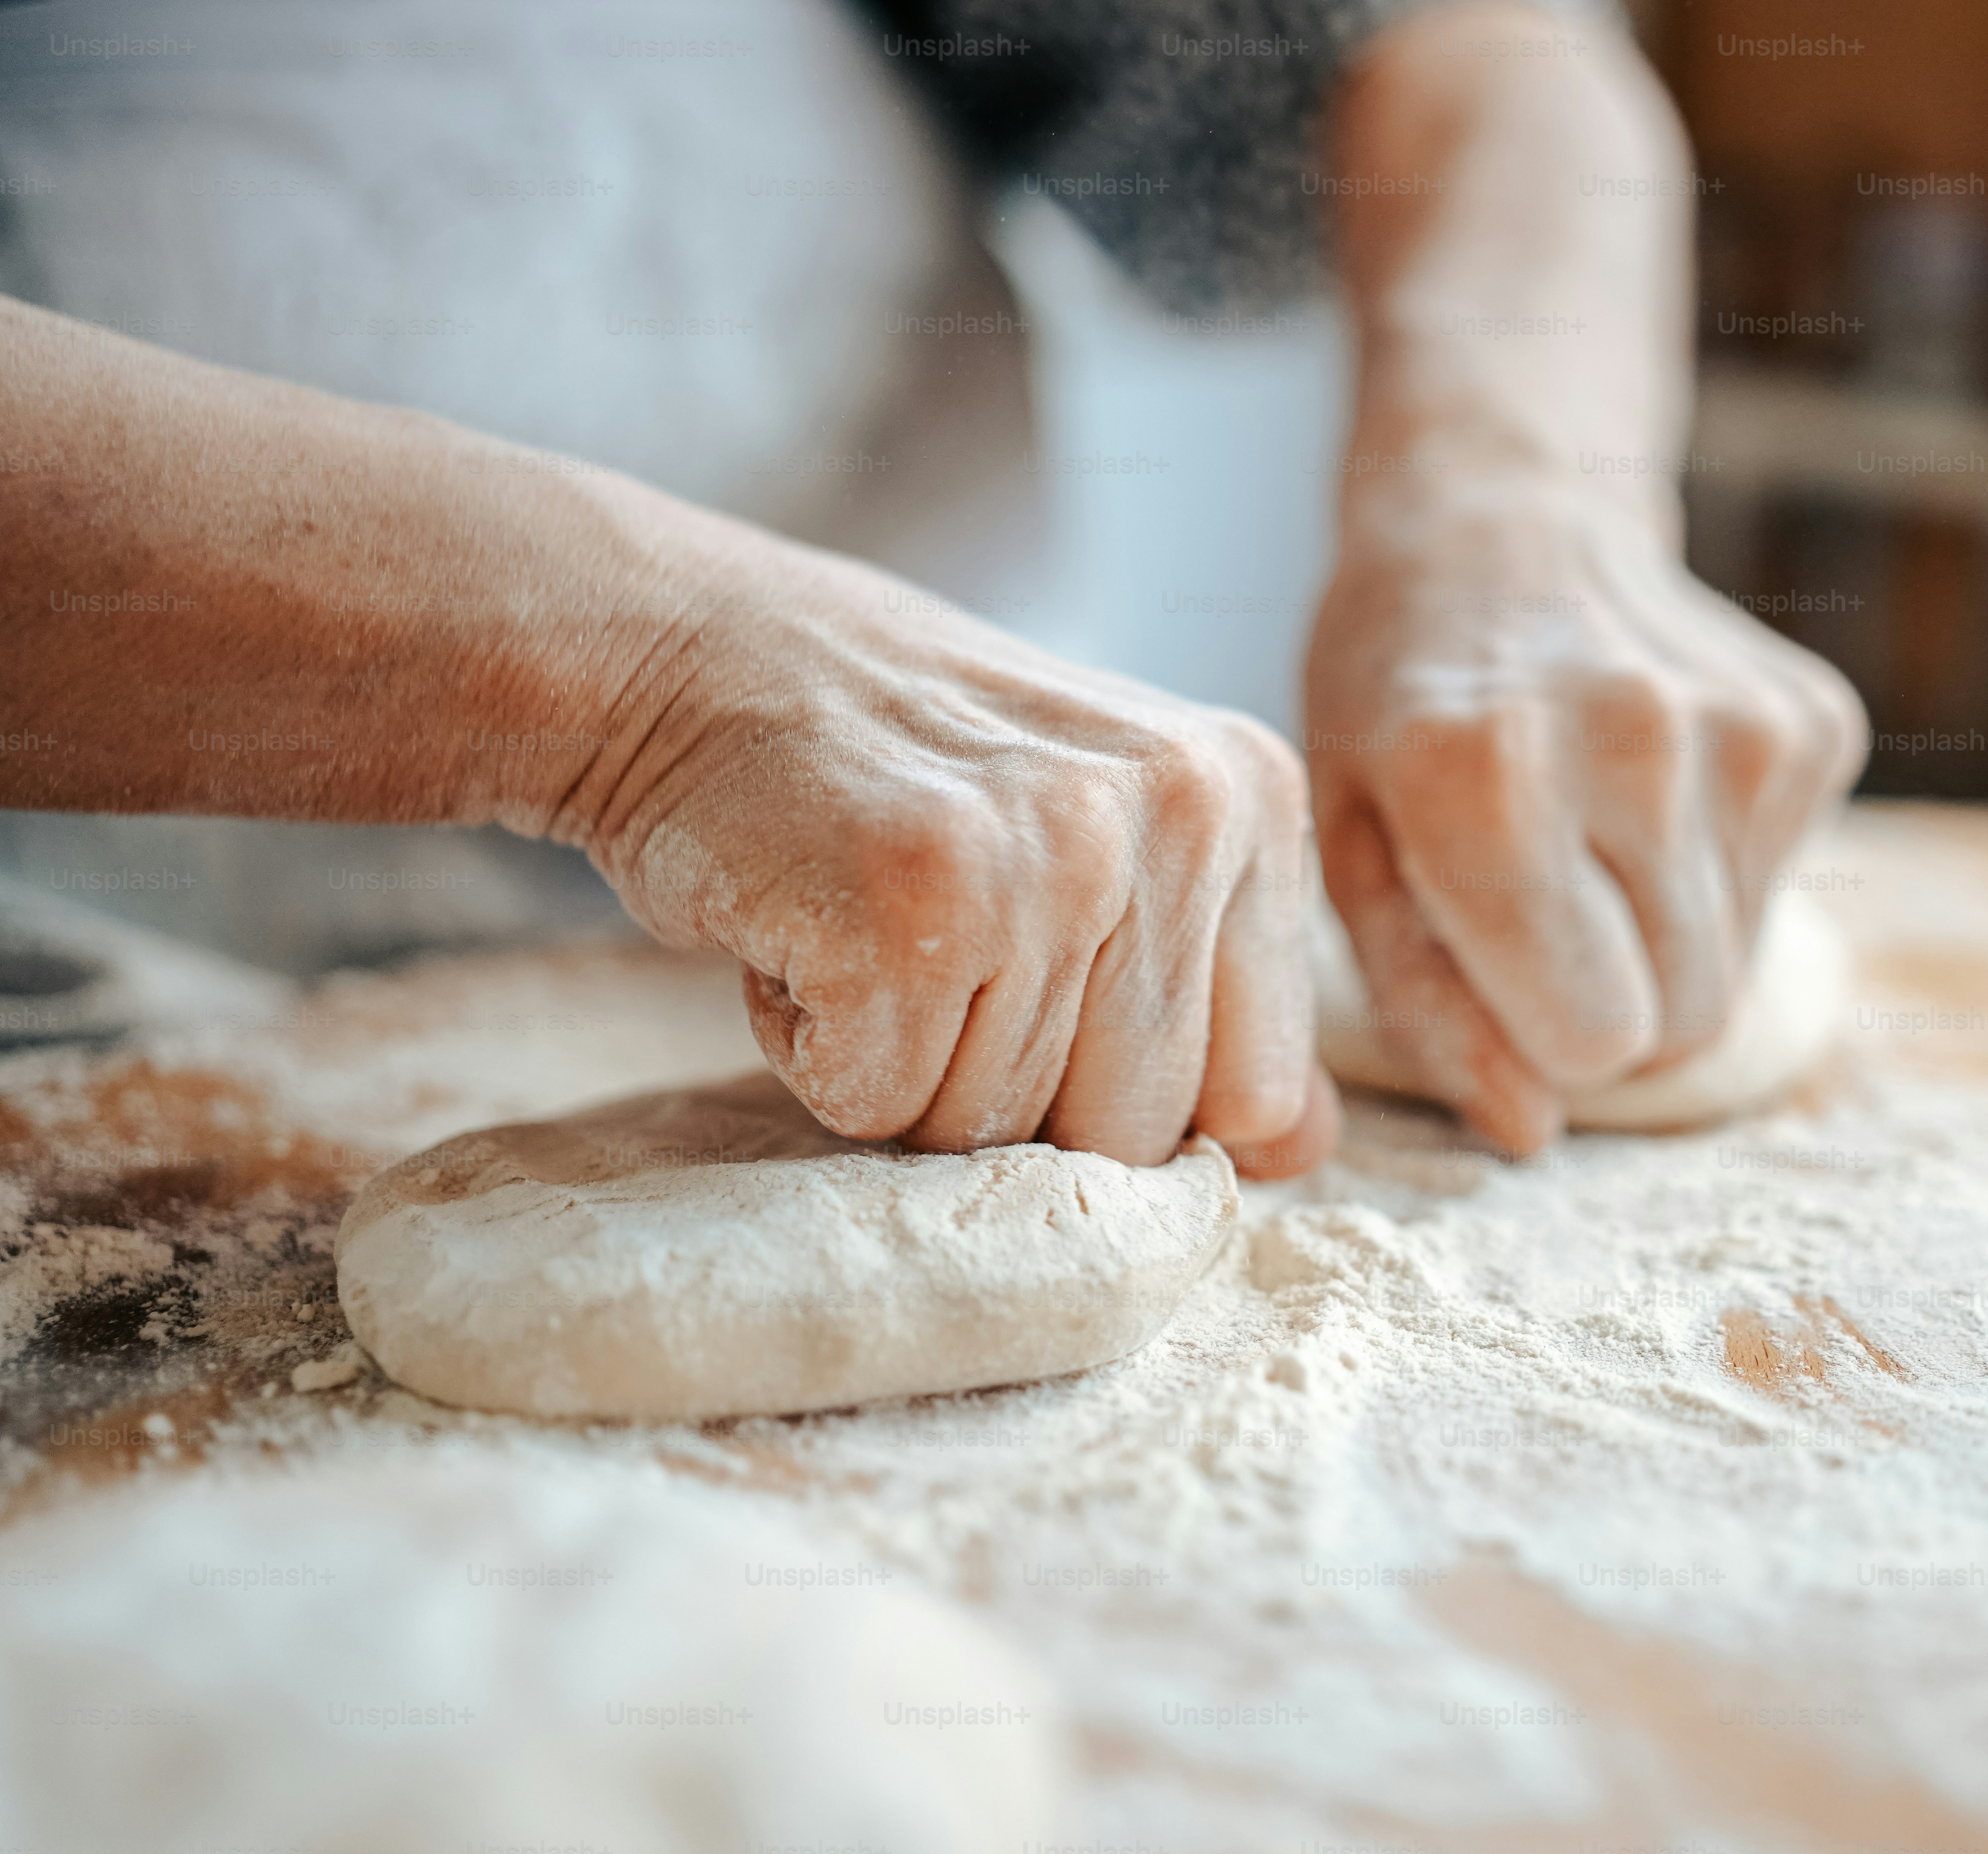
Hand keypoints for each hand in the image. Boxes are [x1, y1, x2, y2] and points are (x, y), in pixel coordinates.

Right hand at [565, 532, 1333, 1175]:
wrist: (689, 653)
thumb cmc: (905, 773)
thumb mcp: (1110, 839)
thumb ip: (1219, 992)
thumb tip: (1299, 1151)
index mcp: (1251, 797)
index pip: (1256, 1091)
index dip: (1129, 1094)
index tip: (1041, 988)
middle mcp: (1178, 811)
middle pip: (1134, 1130)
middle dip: (1014, 1091)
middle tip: (937, 948)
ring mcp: (1055, 851)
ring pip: (999, 1129)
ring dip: (906, 1066)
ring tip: (873, 925)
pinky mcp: (918, 902)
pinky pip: (883, 1103)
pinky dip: (816, 1049)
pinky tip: (810, 927)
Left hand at [1305, 471, 1865, 1152]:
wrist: (1499, 529)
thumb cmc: (1399, 714)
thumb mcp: (1354, 856)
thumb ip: (1429, 1007)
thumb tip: (1530, 1131)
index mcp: (1486, 785)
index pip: (1592, 1041)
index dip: (1539, 1032)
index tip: (1496, 960)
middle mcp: (1633, 743)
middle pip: (1678, 1024)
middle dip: (1607, 1004)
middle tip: (1542, 906)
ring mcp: (1741, 726)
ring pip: (1735, 977)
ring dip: (1660, 946)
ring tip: (1590, 842)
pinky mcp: (1812, 724)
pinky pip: (1777, 897)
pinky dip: (1713, 876)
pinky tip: (1647, 791)